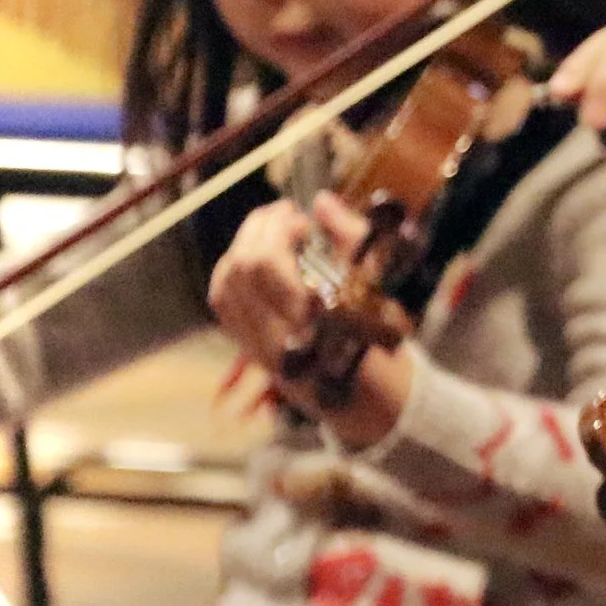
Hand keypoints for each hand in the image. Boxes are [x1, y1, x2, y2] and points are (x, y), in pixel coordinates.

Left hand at [208, 193, 413, 443]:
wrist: (369, 403)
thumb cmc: (381, 345)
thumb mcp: (381, 292)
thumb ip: (353, 243)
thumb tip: (322, 202)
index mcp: (313, 327)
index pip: (265, 267)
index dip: (275, 232)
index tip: (302, 219)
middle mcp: (277, 340)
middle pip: (241, 272)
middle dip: (258, 231)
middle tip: (286, 215)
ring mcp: (258, 348)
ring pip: (225, 286)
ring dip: (243, 247)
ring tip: (270, 231)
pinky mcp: (250, 349)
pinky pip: (224, 304)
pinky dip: (233, 271)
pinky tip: (254, 256)